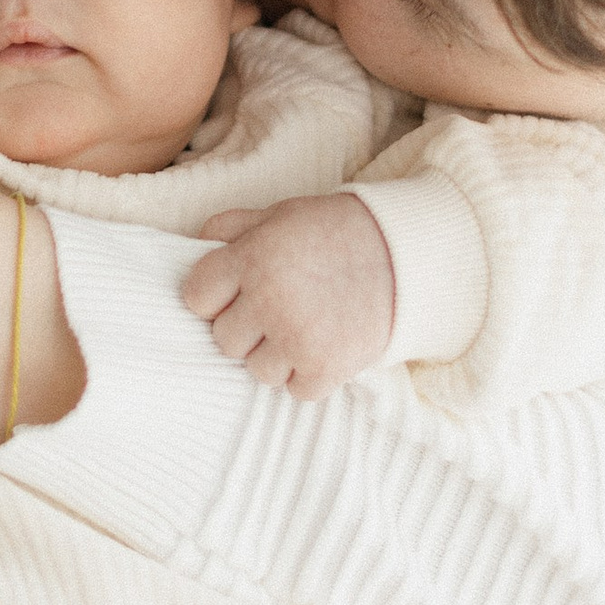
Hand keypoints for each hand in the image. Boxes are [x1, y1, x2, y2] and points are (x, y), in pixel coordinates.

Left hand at [179, 195, 396, 397]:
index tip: (237, 292)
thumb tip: (196, 243)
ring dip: (278, 355)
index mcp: (253, 257)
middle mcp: (270, 298)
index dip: (214, 296)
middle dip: (248, 327)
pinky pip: (296, 390)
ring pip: (257, 370)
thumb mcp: (282, 214)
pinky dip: (310, 375)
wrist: (407, 254)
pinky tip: (326, 344)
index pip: (196, 297)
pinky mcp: (327, 367)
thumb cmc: (337, 231)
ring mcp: (298, 336)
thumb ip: (234, 227)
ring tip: (307, 326)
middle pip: (224, 340)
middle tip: (281, 308)